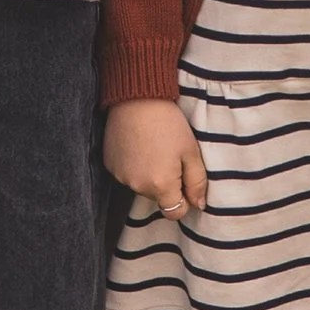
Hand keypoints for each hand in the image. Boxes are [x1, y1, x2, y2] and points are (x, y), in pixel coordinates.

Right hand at [104, 98, 206, 218]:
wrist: (137, 97)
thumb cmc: (168, 122)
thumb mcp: (191, 151)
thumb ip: (197, 182)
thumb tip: (199, 205)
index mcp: (160, 186)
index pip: (175, 212)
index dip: (185, 199)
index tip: (186, 179)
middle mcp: (137, 186)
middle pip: (158, 198)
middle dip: (167, 184)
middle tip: (170, 155)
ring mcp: (121, 176)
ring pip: (142, 186)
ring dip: (149, 174)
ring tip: (154, 147)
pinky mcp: (110, 165)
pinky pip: (127, 174)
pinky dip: (134, 165)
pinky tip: (139, 145)